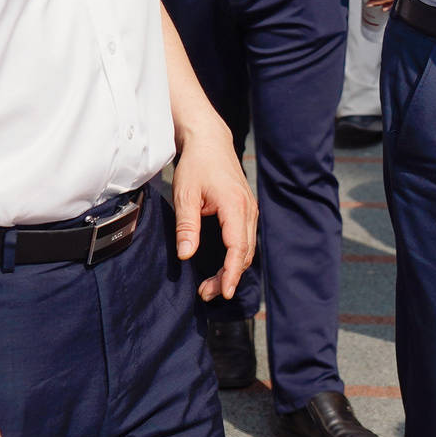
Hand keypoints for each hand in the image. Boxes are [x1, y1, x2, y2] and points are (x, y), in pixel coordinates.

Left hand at [172, 117, 256, 301]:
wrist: (210, 142)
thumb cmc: (197, 166)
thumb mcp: (185, 195)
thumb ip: (187, 226)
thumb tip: (185, 255)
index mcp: (234, 205)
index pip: (237, 247)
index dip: (232, 272)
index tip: (225, 291)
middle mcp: (248, 209)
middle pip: (245, 252)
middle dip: (229, 276)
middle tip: (206, 293)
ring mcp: (250, 210)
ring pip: (247, 248)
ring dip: (232, 269)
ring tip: (210, 286)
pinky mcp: (246, 210)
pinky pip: (246, 240)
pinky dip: (236, 257)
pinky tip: (222, 267)